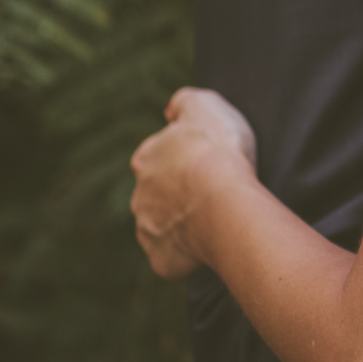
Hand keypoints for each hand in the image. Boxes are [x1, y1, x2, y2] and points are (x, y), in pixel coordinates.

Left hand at [129, 87, 258, 279]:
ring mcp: (148, 230)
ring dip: (183, 224)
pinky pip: (173, 258)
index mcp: (146, 158)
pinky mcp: (161, 259)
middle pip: (158, 195)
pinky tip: (210, 246)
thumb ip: (184, 102)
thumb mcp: (205, 105)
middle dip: (180, 195)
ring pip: (163, 227)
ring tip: (215, 221)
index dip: (186, 159)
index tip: (209, 161)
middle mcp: (139, 195)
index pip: (159, 157)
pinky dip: (188, 255)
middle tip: (214, 193)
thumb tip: (171, 109)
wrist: (222, 200)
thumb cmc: (218, 151)